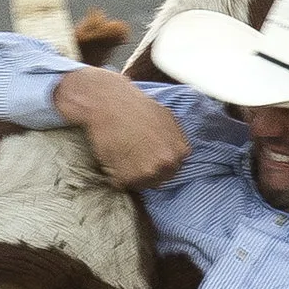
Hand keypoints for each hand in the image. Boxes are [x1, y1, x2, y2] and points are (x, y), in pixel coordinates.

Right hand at [55, 67, 190, 188]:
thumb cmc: (136, 106)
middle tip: (135, 155)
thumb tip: (176, 151)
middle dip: (149, 170)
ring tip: (123, 154)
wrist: (108, 103)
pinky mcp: (125, 179)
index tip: (149, 156)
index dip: (160, 162)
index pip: (174, 168)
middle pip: (160, 179)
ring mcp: (146, 174)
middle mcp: (166, 165)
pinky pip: (121, 184)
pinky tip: (114, 156)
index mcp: (180, 152)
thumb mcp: (167, 118)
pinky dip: (116, 174)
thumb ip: (175, 139)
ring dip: (133, 175)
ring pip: (141, 184)